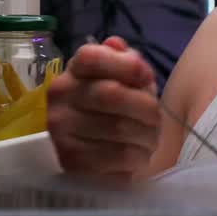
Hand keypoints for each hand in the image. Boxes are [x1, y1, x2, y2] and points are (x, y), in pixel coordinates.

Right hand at [47, 36, 161, 183]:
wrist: (87, 147)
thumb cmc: (110, 107)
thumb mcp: (119, 78)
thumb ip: (126, 61)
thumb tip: (127, 55)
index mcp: (73, 71)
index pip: (92, 57)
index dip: (128, 66)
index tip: (148, 78)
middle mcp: (60, 97)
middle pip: (111, 94)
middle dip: (145, 107)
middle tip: (156, 119)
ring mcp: (61, 130)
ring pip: (119, 129)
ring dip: (147, 136)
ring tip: (150, 139)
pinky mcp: (71, 161)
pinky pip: (118, 157)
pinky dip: (138, 157)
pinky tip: (138, 155)